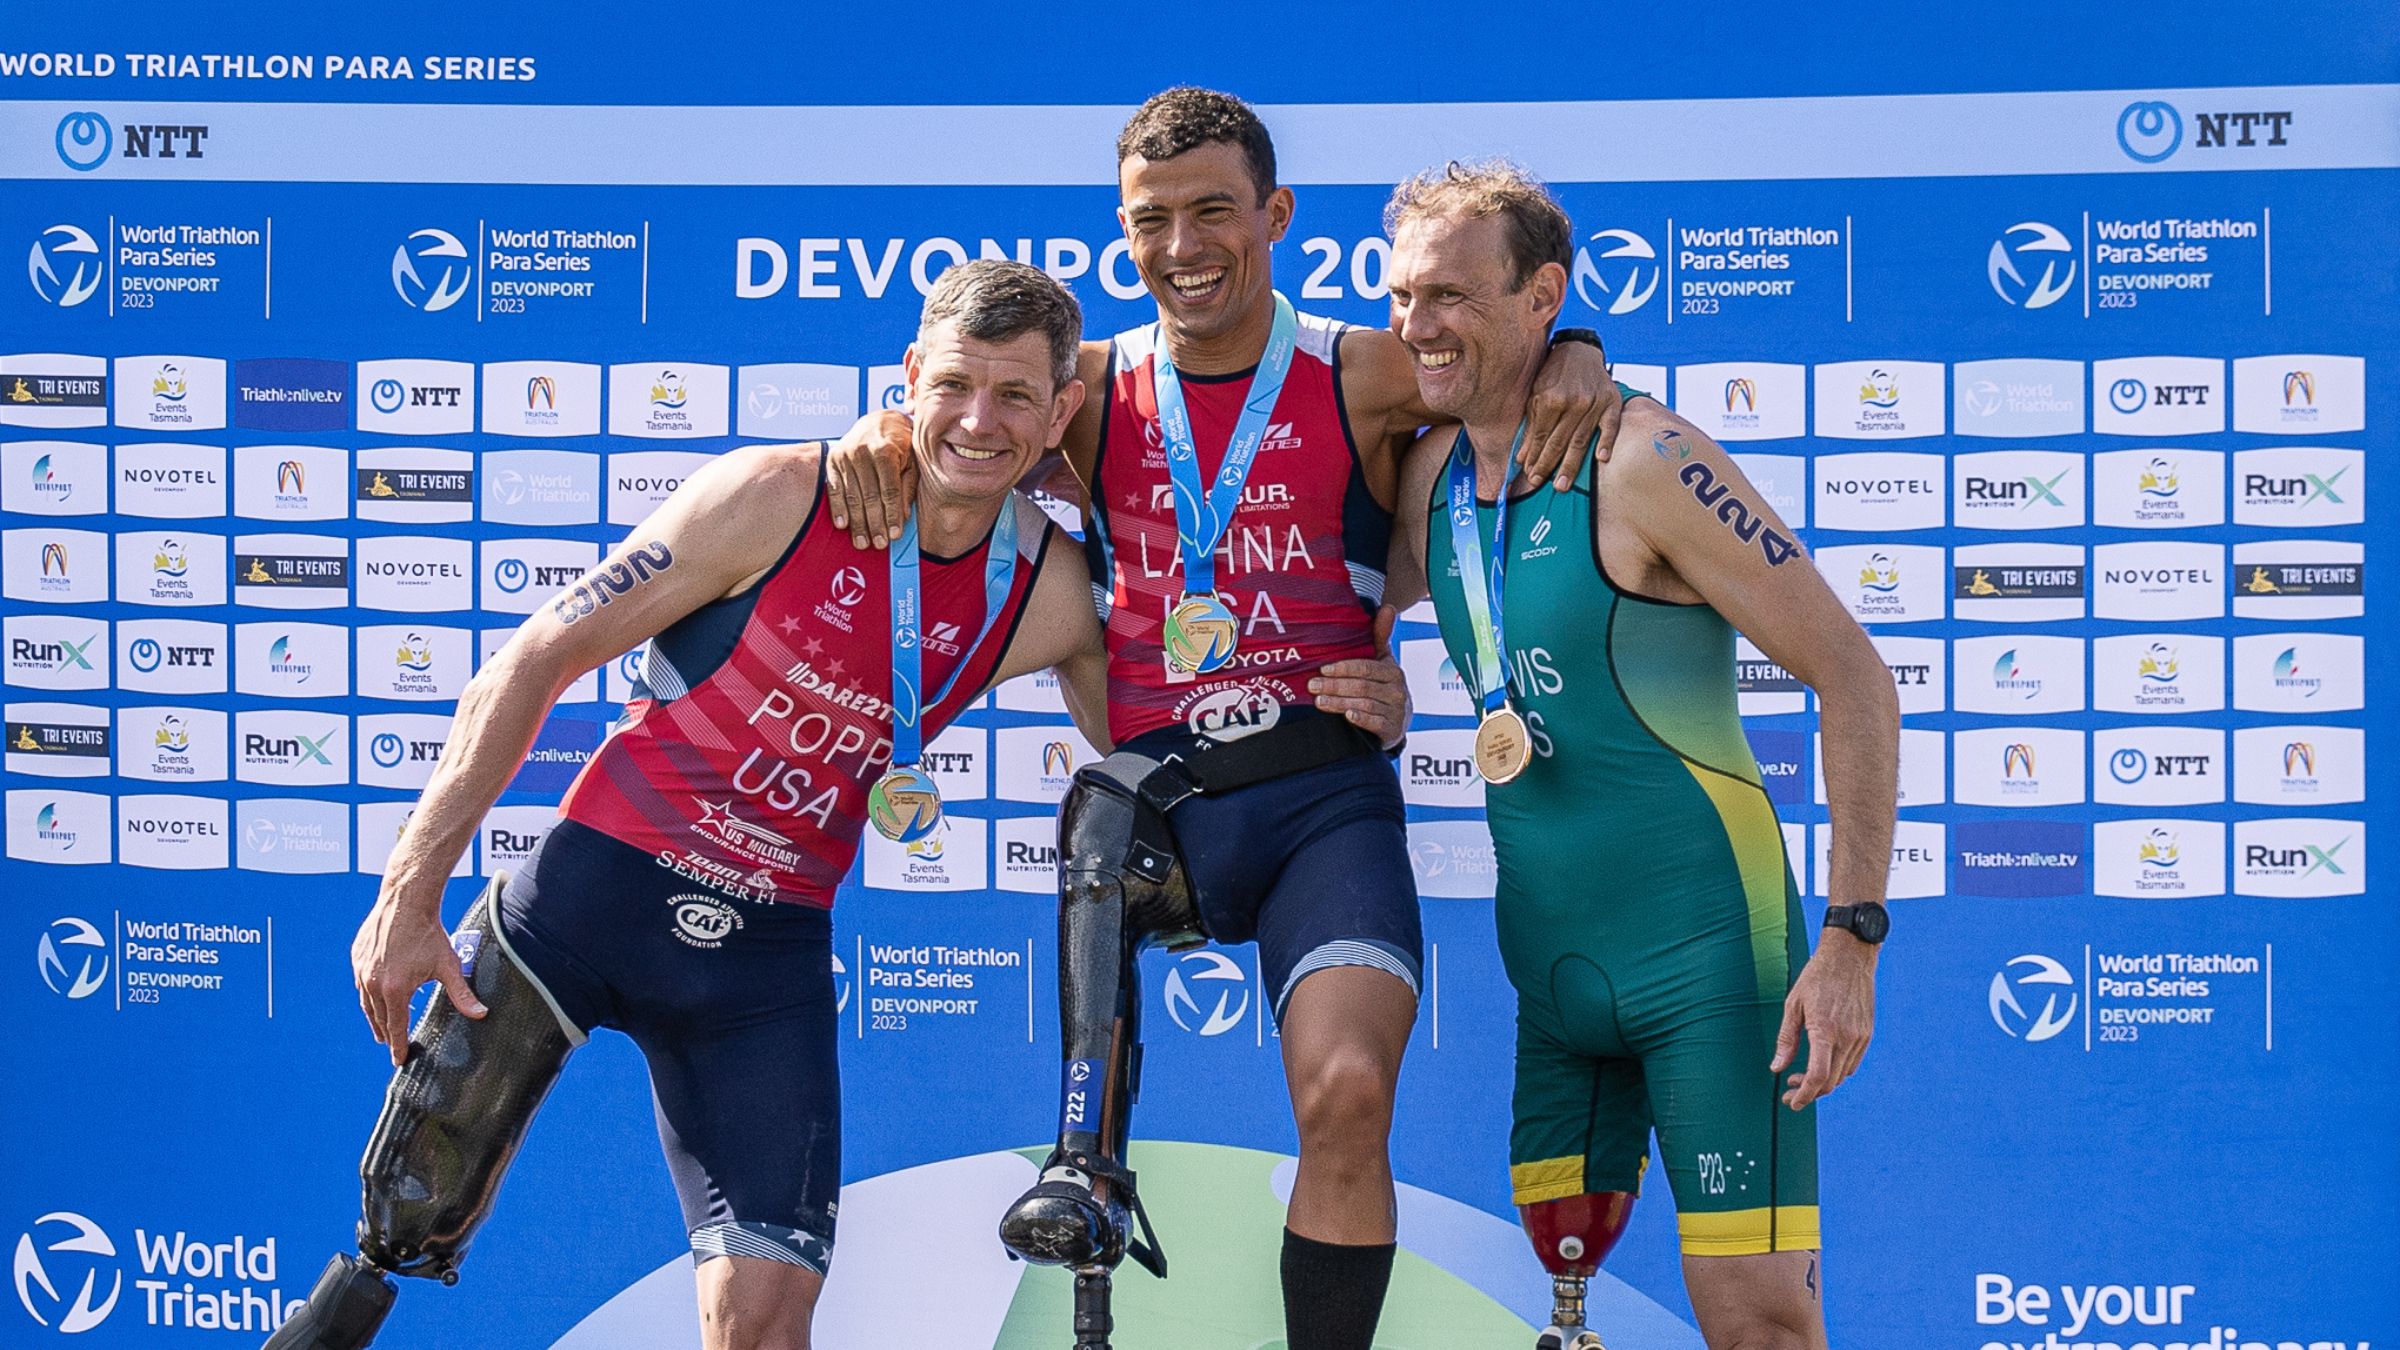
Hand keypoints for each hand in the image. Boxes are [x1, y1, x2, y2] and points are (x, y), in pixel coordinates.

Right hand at [352, 895, 484, 1067]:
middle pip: (378, 1018)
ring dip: (374, 1017)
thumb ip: (462, 994)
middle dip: (385, 1034)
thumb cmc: (429, 933)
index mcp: (395, 990)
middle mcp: (373, 983)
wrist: (406, 901)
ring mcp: (361, 970)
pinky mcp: (357, 957)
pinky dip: (367, 994)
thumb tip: (481, 1014)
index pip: (396, 1027)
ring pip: (366, 1002)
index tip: (398, 1060)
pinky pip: (360, 983)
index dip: (397, 1045)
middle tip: (390, 1045)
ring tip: (381, 1027)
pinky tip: (374, 998)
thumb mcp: (448, 966)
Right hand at [824, 409, 917, 548]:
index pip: (889, 489)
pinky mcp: (832, 460)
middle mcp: (862, 451)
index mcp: (886, 450)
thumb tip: (904, 517)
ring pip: (852, 495)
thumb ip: (908, 487)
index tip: (895, 534)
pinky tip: (843, 525)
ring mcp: (844, 456)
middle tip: (879, 544)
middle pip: (869, 496)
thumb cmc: (900, 445)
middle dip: (875, 523)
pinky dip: (838, 508)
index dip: (892, 514)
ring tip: (863, 542)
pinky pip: (834, 488)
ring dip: (857, 522)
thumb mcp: (911, 460)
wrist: (877, 422)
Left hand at [1311, 604, 1410, 749]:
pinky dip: (1361, 719)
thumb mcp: (1383, 661)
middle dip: (1335, 686)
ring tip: (1319, 701)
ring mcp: (1396, 711)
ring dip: (1340, 702)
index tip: (1323, 669)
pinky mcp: (1392, 729)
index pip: (1366, 667)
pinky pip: (1376, 723)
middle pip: (1362, 686)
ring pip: (1365, 704)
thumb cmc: (1383, 686)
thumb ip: (1381, 636)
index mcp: (1392, 671)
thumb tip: (1388, 607)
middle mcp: (1397, 690)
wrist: (1397, 721)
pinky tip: (1347, 716)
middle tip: (1312, 685)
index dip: (1344, 668)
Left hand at [1522, 340, 1624, 488]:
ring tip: (1562, 484)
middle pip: (1559, 441)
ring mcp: (1594, 402)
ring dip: (1571, 464)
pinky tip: (1602, 459)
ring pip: (1581, 439)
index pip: (1540, 435)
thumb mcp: (1536, 393)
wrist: (1580, 349)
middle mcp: (1573, 401)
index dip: (1533, 456)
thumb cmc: (1554, 372)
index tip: (1528, 474)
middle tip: (1540, 484)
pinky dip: (1606, 441)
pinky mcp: (1611, 401)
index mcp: (1550, 398)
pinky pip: (1610, 425)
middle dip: (1547, 465)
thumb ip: (1531, 424)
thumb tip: (1522, 456)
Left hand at [1769, 932, 1875, 1109]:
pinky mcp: (1867, 1034)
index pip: (1817, 1076)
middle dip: (1809, 1093)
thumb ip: (1786, 1040)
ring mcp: (1860, 1037)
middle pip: (1830, 1081)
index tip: (1792, 1102)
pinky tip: (1821, 1065)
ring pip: (1842, 1075)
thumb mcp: (1793, 1006)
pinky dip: (1836, 1071)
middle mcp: (1847, 1038)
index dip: (1804, 1095)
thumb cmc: (1816, 978)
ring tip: (1801, 1078)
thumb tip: (1777, 1068)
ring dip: (1822, 1083)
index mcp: (1825, 1030)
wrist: (1850, 958)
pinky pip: (1852, 1063)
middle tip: (1790, 1093)